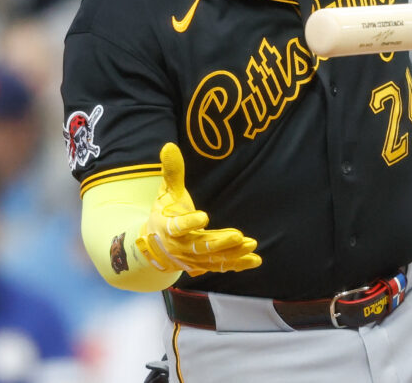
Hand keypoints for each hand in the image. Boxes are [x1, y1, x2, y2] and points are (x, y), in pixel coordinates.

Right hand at [135, 143, 261, 275]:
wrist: (156, 245)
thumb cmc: (164, 213)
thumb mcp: (166, 193)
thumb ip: (172, 172)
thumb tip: (169, 146)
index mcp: (168, 227)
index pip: (178, 226)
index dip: (190, 222)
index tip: (204, 216)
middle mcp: (180, 246)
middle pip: (200, 246)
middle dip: (219, 242)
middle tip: (238, 236)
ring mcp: (193, 258)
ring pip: (213, 258)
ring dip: (232, 253)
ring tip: (251, 244)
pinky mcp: (204, 264)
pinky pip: (222, 266)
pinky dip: (239, 264)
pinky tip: (255, 259)